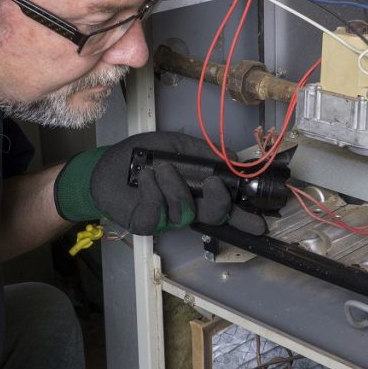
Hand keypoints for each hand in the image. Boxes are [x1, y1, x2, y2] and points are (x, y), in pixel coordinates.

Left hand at [54, 132, 265, 235]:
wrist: (107, 165)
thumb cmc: (141, 155)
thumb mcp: (176, 145)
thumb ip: (204, 152)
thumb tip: (233, 156)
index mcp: (197, 192)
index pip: (225, 208)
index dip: (243, 217)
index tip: (261, 222)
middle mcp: (186, 208)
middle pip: (213, 216)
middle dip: (218, 202)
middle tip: (214, 185)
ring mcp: (166, 219)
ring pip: (184, 211)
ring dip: (174, 186)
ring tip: (160, 169)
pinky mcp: (146, 223)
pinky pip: (157, 211)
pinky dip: (152, 190)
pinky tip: (145, 178)